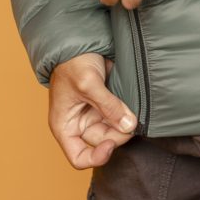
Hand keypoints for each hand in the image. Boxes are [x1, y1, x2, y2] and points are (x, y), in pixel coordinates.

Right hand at [48, 52, 136, 168]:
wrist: (80, 41)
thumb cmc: (72, 62)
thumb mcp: (88, 84)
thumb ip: (108, 106)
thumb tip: (128, 126)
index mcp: (65, 126)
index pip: (79, 158)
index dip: (96, 157)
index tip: (111, 143)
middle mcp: (78, 124)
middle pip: (102, 143)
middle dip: (117, 135)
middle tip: (131, 122)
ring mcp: (93, 114)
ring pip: (113, 130)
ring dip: (124, 125)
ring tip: (133, 112)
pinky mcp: (105, 104)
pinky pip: (118, 117)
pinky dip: (127, 115)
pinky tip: (134, 108)